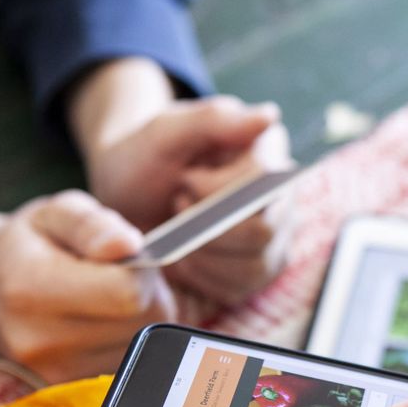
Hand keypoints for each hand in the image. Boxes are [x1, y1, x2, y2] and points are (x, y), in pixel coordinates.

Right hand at [0, 191, 175, 382]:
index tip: (134, 261)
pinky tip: (102, 327)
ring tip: (107, 300)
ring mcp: (48, 372)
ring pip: (136, 355)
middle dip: (149, 300)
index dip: (150, 276)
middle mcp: (38, 339)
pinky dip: (125, 349)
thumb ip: (95, 224)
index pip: (132, 295)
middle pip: (142, 328)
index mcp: (34, 287)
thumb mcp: (57, 211)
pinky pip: (120, 373)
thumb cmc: (25, 242)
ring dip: (139, 327)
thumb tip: (132, 246)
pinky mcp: (59, 391)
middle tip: (125, 278)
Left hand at [80, 93, 292, 308]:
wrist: (127, 196)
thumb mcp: (165, 131)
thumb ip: (213, 119)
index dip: (216, 190)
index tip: (184, 182)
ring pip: (254, 266)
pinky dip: (202, 279)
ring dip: (202, 256)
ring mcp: (274, 238)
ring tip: (179, 234)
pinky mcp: (257, 271)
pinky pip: (240, 290)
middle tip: (178, 208)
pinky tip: (184, 259)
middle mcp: (280, 198)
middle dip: (206, 229)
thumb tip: (269, 116)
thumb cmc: (146, 158)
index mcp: (266, 152)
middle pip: (262, 231)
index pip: (262, 181)